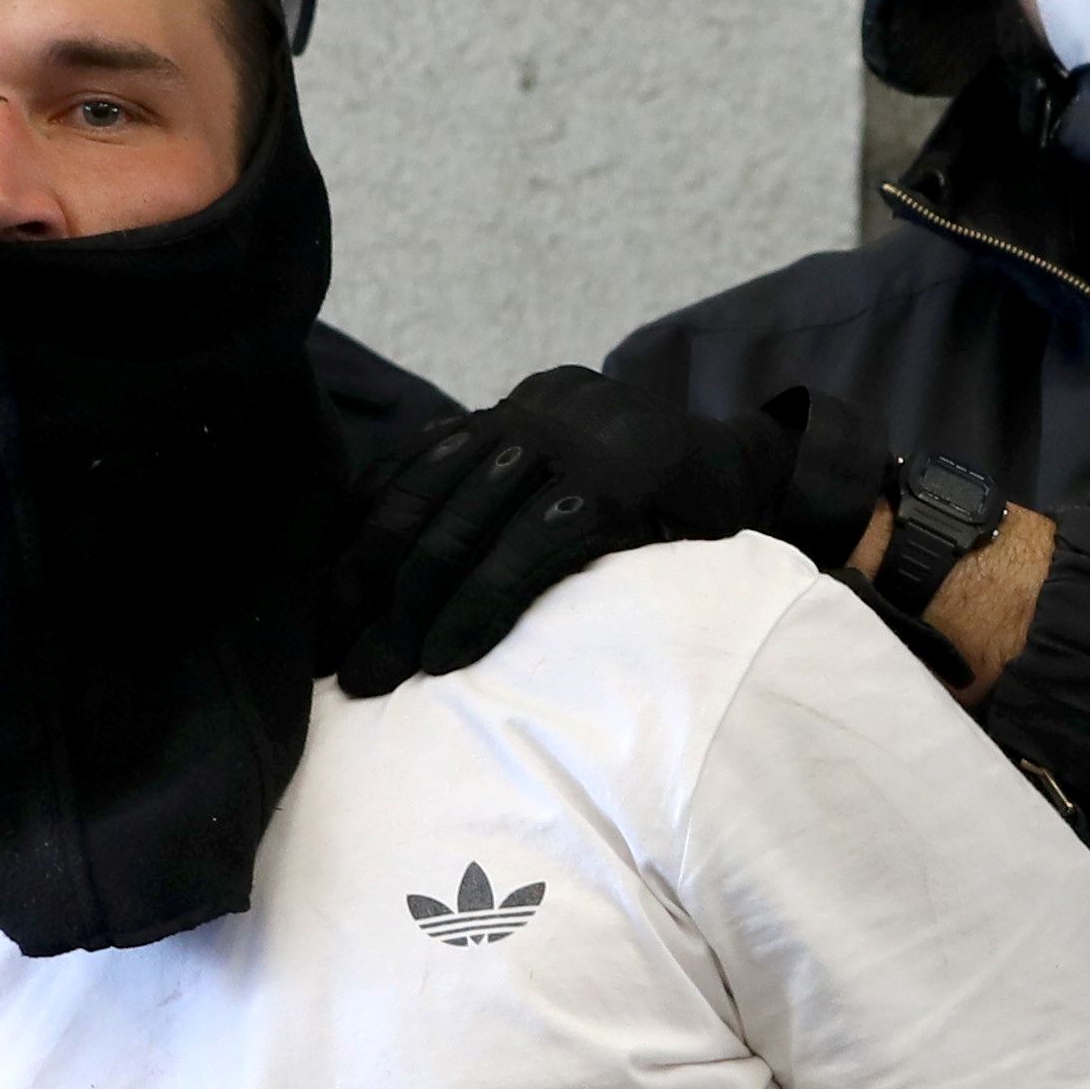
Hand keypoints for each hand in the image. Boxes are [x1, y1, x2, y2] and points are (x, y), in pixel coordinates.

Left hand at [327, 375, 884, 695]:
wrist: (768, 474)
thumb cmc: (660, 502)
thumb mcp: (570, 480)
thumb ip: (498, 503)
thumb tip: (397, 579)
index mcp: (516, 409)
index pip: (411, 473)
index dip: (356, 546)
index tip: (321, 617)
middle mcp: (538, 411)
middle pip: (426, 501)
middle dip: (370, 590)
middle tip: (338, 667)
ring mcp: (581, 442)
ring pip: (467, 524)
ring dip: (413, 610)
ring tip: (381, 678)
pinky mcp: (622, 484)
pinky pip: (532, 549)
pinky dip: (481, 605)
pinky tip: (448, 655)